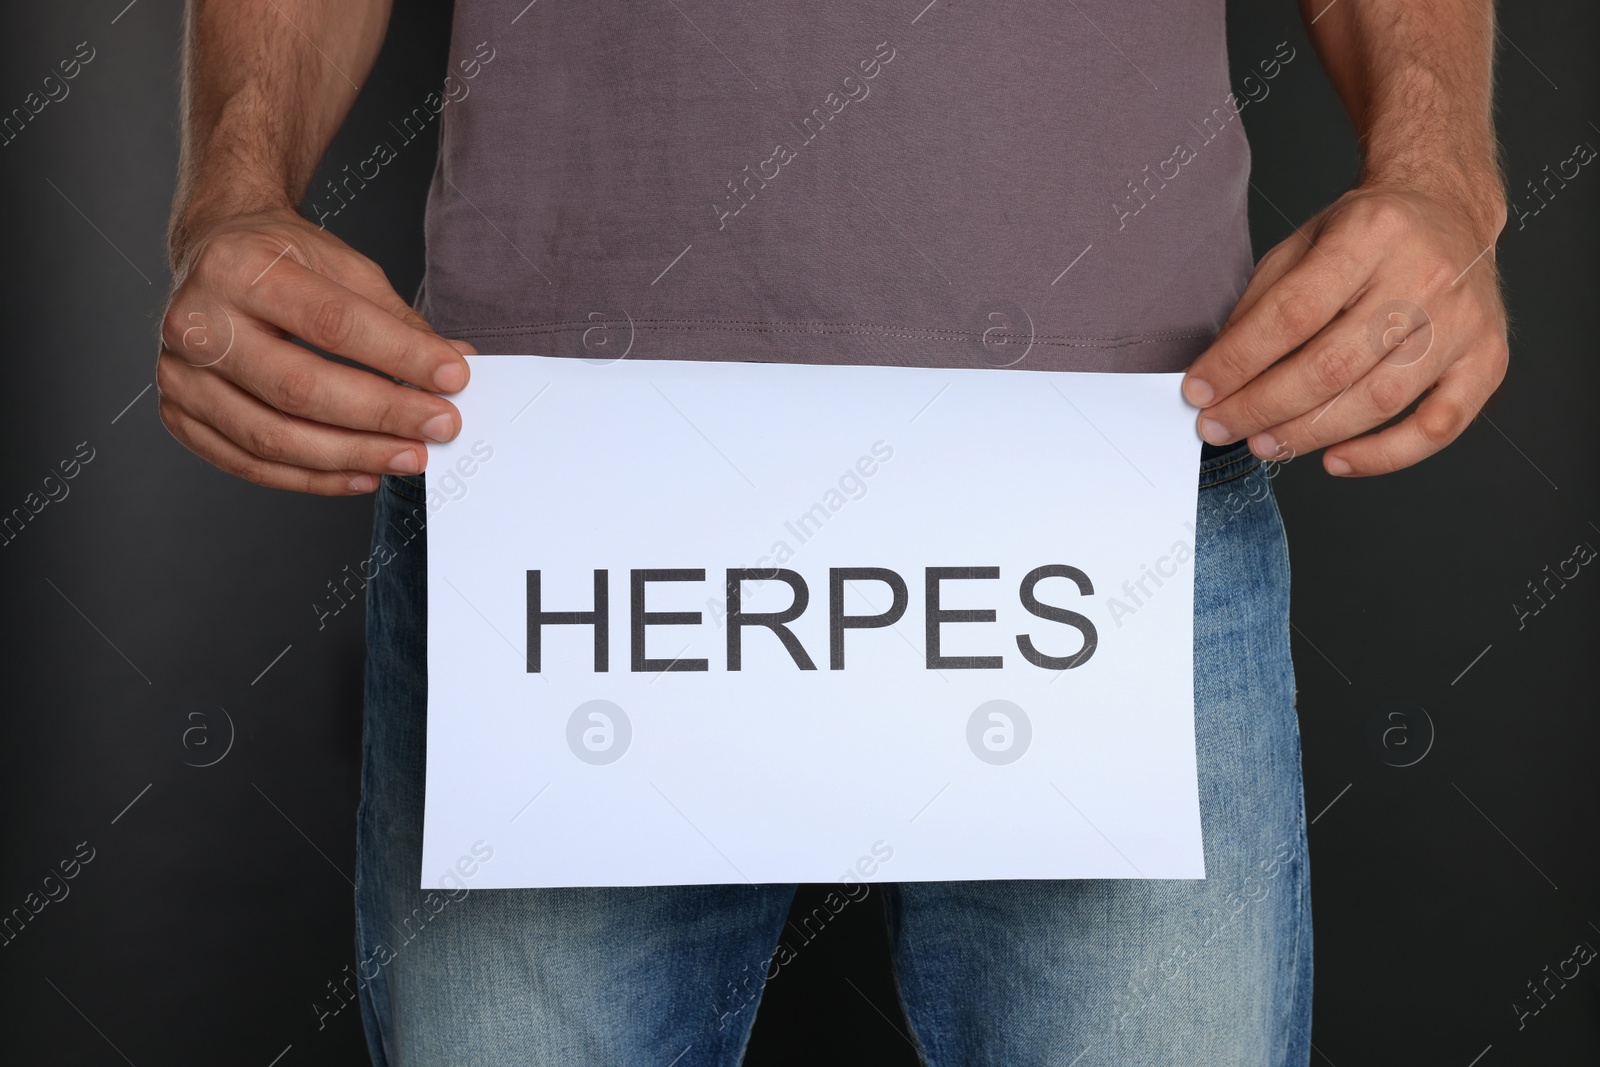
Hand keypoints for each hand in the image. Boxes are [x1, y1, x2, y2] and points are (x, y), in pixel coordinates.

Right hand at [157, 208, 473, 494]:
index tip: (453, 377)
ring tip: (409, 456)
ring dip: (353, 456)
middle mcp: (195, 322)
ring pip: (273, 437)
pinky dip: (314, 478)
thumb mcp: (343, 267)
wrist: (213, 256)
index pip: (332, 323)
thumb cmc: (280, 262)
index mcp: (237, 268)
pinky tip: (363, 474)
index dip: (399, 355)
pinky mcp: (179, 415)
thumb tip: (455, 367)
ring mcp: (180, 374)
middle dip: (381, 414)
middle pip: (299, 387)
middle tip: (440, 426)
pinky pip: (251, 464)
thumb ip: (396, 320)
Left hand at [1181, 186, 1508, 475]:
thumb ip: (1261, 304)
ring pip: (1377, 401)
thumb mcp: (1303, 243)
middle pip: (1332, 365)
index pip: (1292, 314)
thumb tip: (1219, 374)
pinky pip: (1437, 426)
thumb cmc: (1368, 232)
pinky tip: (1335, 461)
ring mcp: (1462, 321)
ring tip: (1263, 443)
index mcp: (1372, 234)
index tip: (1199, 390)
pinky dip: (1384, 456)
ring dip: (1309, 434)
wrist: (1446, 207)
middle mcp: (1424, 277)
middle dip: (1263, 406)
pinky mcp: (1487, 358)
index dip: (1238, 361)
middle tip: (1220, 426)